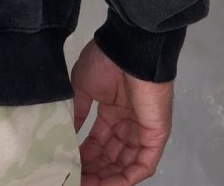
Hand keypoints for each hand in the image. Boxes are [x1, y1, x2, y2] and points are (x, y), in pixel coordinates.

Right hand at [71, 38, 172, 184]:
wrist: (128, 50)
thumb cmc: (105, 63)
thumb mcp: (82, 86)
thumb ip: (79, 112)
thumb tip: (68, 132)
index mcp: (113, 111)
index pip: (99, 142)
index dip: (85, 156)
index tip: (68, 165)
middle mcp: (128, 124)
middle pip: (111, 156)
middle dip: (94, 170)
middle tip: (76, 178)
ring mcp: (143, 131)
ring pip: (126, 164)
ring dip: (108, 178)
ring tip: (86, 184)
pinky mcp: (155, 136)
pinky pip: (143, 164)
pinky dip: (126, 177)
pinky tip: (108, 184)